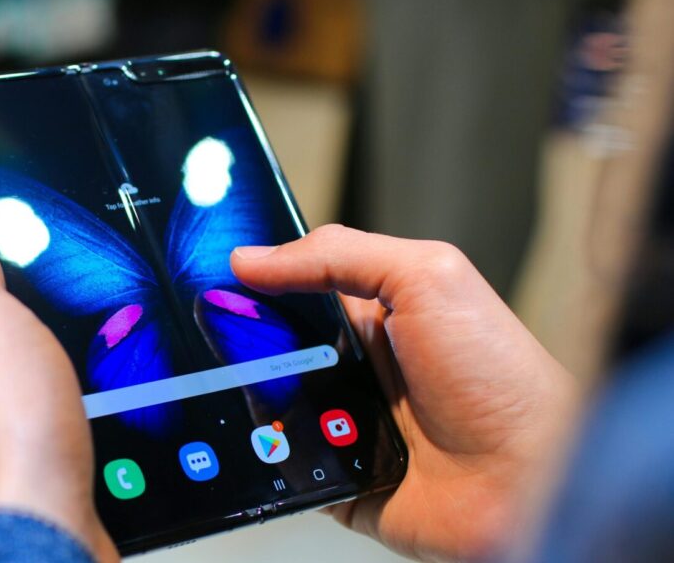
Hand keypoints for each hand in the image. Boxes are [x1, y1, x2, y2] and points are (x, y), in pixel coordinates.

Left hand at [0, 218, 117, 561]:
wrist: (40, 526)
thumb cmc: (1, 435)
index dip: (9, 294)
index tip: (40, 292)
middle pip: (13, 351)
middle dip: (50, 345)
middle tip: (72, 345)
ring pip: (46, 394)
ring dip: (74, 388)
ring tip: (88, 388)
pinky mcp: (34, 476)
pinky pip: (68, 432)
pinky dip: (88, 425)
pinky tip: (95, 427)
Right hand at [232, 225, 576, 561]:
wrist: (528, 482)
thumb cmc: (498, 376)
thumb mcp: (427, 277)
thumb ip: (340, 255)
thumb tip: (252, 257)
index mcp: (372, 312)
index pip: (294, 285)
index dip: (255, 278)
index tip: (211, 274)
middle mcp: (352, 364)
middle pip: (270, 344)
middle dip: (241, 339)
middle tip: (210, 332)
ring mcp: (340, 421)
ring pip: (264, 401)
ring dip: (248, 395)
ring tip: (223, 385)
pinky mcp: (332, 474)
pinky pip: (278, 461)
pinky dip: (263, 451)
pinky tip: (254, 438)